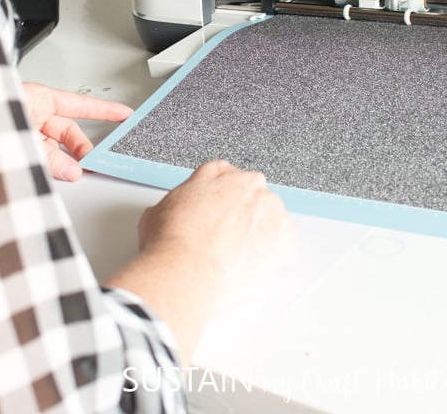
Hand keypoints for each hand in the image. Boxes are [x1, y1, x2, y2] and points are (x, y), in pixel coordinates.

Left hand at [22, 82, 132, 180]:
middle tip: (89, 165)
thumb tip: (72, 171)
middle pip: (67, 132)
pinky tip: (51, 175)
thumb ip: (50, 156)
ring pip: (52, 149)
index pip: (80, 105)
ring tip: (69, 174)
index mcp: (39, 99)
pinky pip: (37, 158)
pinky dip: (45, 168)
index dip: (105, 110)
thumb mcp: (25, 133)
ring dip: (61, 163)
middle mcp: (32, 114)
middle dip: (81, 150)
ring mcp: (22, 131)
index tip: (125, 114)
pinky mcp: (14, 148)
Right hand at [139, 160, 295, 304]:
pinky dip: (273, 256)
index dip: (221, 199)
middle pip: (253, 196)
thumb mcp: (159, 209)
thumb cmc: (172, 244)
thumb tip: (180, 210)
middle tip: (225, 240)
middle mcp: (251, 185)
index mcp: (221, 174)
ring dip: (259, 234)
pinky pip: (284, 245)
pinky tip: (251, 268)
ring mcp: (272, 210)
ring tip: (236, 259)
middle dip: (242, 215)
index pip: (227, 176)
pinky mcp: (287, 238)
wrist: (188, 274)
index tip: (218, 215)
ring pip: (270, 219)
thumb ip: (181, 200)